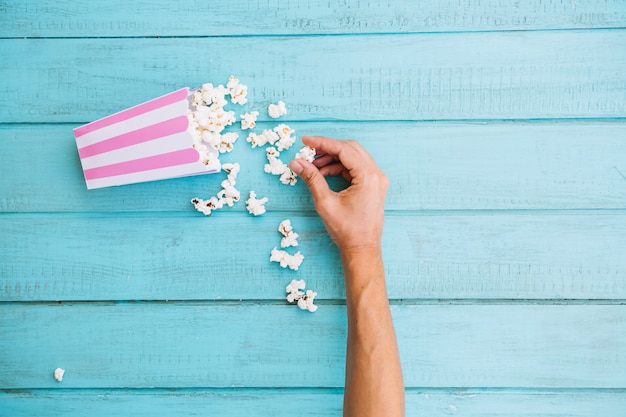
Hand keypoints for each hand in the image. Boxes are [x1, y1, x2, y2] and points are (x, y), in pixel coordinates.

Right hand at [289, 136, 388, 254]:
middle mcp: (376, 175)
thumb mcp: (325, 203)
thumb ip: (312, 178)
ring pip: (354, 157)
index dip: (322, 143)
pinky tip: (324, 173)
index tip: (305, 141)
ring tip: (314, 166)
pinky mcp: (374, 186)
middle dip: (328, 148)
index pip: (343, 149)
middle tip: (308, 152)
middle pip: (350, 149)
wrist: (362, 249)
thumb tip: (297, 162)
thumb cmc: (347, 230)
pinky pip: (356, 168)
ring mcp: (377, 180)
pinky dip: (340, 167)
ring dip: (333, 158)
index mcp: (368, 176)